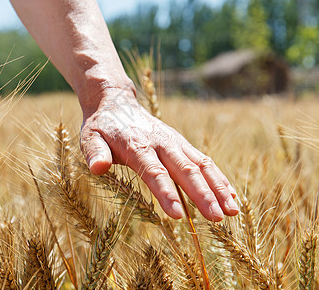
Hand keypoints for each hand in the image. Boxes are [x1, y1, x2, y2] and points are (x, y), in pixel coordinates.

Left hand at [80, 88, 238, 220]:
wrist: (116, 103)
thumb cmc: (102, 127)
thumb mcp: (90, 138)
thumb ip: (95, 153)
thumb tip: (98, 168)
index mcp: (137, 145)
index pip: (154, 172)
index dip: (167, 194)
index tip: (179, 216)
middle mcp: (161, 143)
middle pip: (185, 170)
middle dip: (203, 195)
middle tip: (218, 219)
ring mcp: (175, 142)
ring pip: (201, 165)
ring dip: (218, 188)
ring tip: (232, 211)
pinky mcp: (182, 143)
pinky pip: (204, 160)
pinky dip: (219, 178)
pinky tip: (231, 196)